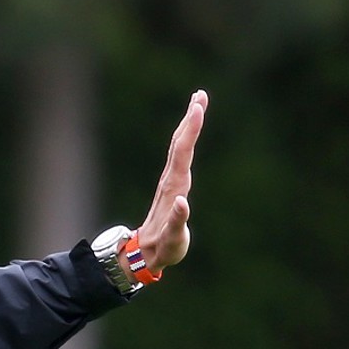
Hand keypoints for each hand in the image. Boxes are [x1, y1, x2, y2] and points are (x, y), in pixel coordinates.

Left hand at [134, 89, 208, 273]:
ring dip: (189, 125)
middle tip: (201, 95)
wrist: (147, 253)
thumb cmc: (163, 247)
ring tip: (198, 105)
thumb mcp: (172, 238)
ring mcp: (171, 182)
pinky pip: (180, 158)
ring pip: (180, 147)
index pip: (183, 151)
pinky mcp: (173, 187)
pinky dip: (186, 140)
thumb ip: (178, 222)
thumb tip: (184, 202)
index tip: (198, 106)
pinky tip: (190, 126)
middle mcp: (172, 180)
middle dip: (191, 118)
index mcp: (174, 187)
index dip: (191, 129)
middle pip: (181, 143)